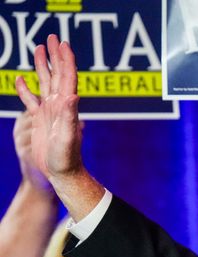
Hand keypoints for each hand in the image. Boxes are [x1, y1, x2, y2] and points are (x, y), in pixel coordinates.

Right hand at [15, 34, 84, 183]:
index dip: (66, 60)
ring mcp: (50, 111)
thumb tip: (72, 95)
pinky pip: (31, 100)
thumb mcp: (67, 137)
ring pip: (45, 82)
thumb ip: (69, 116)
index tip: (63, 44)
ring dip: (43, 65)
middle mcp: (60, 105)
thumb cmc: (67, 159)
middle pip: (57, 74)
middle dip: (55, 55)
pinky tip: (21, 80)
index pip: (67, 78)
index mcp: (67, 107)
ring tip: (39, 48)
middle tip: (52, 37)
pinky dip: (26, 89)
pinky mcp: (41, 120)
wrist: (62, 173)